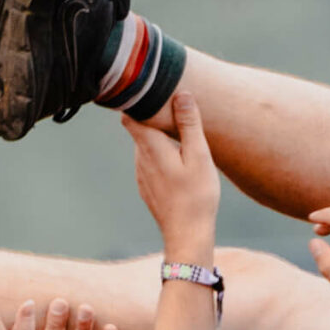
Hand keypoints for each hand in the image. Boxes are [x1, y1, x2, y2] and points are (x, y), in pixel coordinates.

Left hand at [122, 91, 219, 258]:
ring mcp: (142, 175)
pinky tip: (180, 166)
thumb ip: (189, 124)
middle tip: (177, 114)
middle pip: (139, 130)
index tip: (153, 95)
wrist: (187, 235)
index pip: (130, 116)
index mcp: (150, 147)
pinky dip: (161, 157)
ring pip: (145, 148)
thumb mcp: (199, 156)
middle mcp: (140, 159)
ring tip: (183, 140)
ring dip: (159, 140)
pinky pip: (150, 164)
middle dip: (154, 120)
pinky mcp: (147, 187)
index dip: (138, 104)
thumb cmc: (197, 195)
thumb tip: (182, 94)